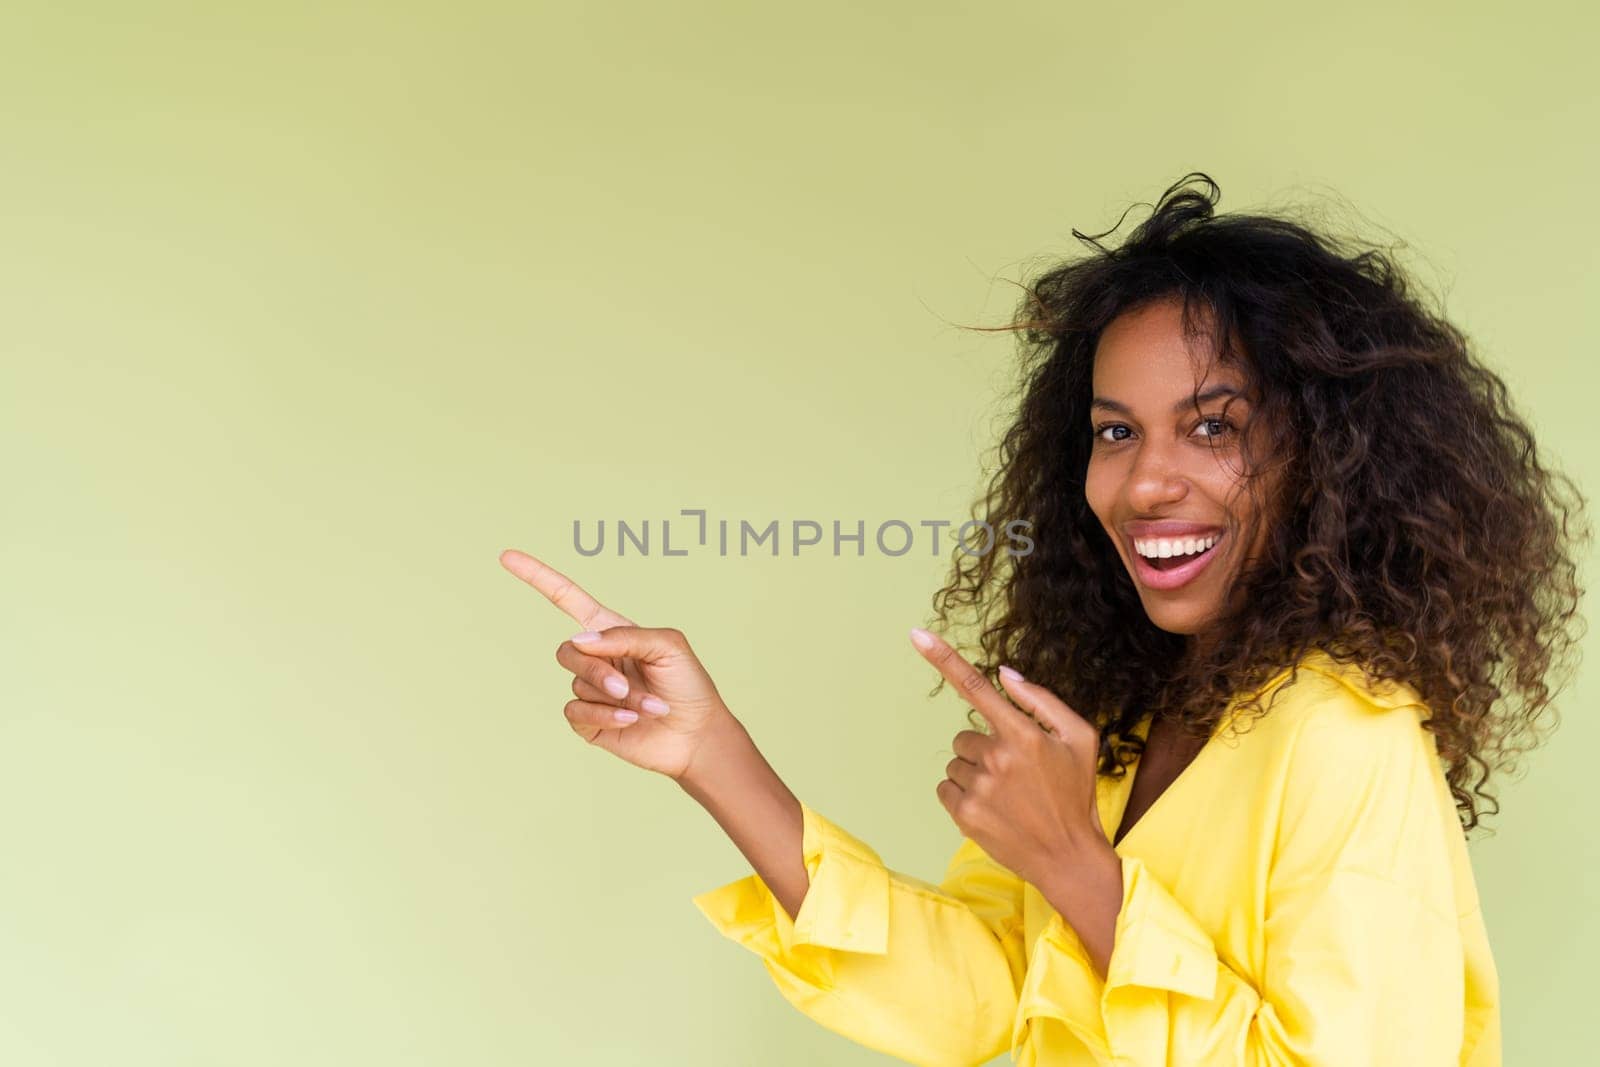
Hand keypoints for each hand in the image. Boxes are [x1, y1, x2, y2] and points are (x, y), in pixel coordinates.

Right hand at [499, 548, 736, 780]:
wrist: (697, 734)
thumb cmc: (688, 684)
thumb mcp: (667, 645)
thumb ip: (624, 636)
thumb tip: (579, 642)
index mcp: (613, 631)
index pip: (568, 599)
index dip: (538, 578)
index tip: (507, 557)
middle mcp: (598, 658)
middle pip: (569, 651)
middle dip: (596, 669)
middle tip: (626, 688)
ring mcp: (591, 691)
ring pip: (577, 684)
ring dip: (615, 697)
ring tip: (649, 706)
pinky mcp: (588, 721)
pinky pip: (576, 711)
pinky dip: (605, 715)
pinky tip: (631, 720)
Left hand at [910, 627, 1105, 889]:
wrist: (1068, 856)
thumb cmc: (1075, 794)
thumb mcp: (1080, 739)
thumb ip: (1041, 701)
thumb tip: (1003, 674)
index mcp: (1024, 734)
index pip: (976, 687)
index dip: (943, 658)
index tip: (916, 634)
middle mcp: (997, 757)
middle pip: (964, 736)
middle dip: (984, 750)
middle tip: (1015, 776)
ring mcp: (979, 787)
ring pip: (955, 763)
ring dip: (974, 774)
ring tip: (1007, 796)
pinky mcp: (964, 814)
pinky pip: (946, 788)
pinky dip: (963, 795)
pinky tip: (991, 809)